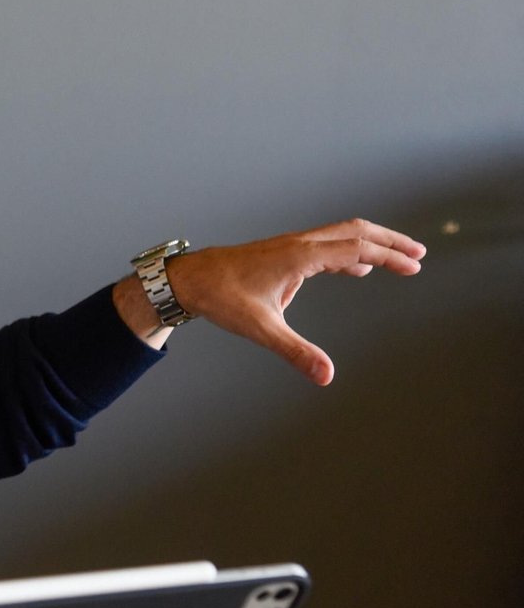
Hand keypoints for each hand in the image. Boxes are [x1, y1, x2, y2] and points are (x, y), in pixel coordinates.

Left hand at [146, 218, 424, 384]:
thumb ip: (296, 352)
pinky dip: (348, 252)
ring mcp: (291, 245)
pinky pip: (324, 246)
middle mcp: (299, 243)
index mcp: (300, 255)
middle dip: (389, 241)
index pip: (356, 248)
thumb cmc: (221, 297)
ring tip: (399, 259)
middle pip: (355, 231)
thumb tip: (326, 376)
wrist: (190, 279)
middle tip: (418, 254)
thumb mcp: (261, 328)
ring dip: (371, 243)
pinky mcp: (283, 252)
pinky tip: (355, 268)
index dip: (389, 256)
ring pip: (340, 234)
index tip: (415, 266)